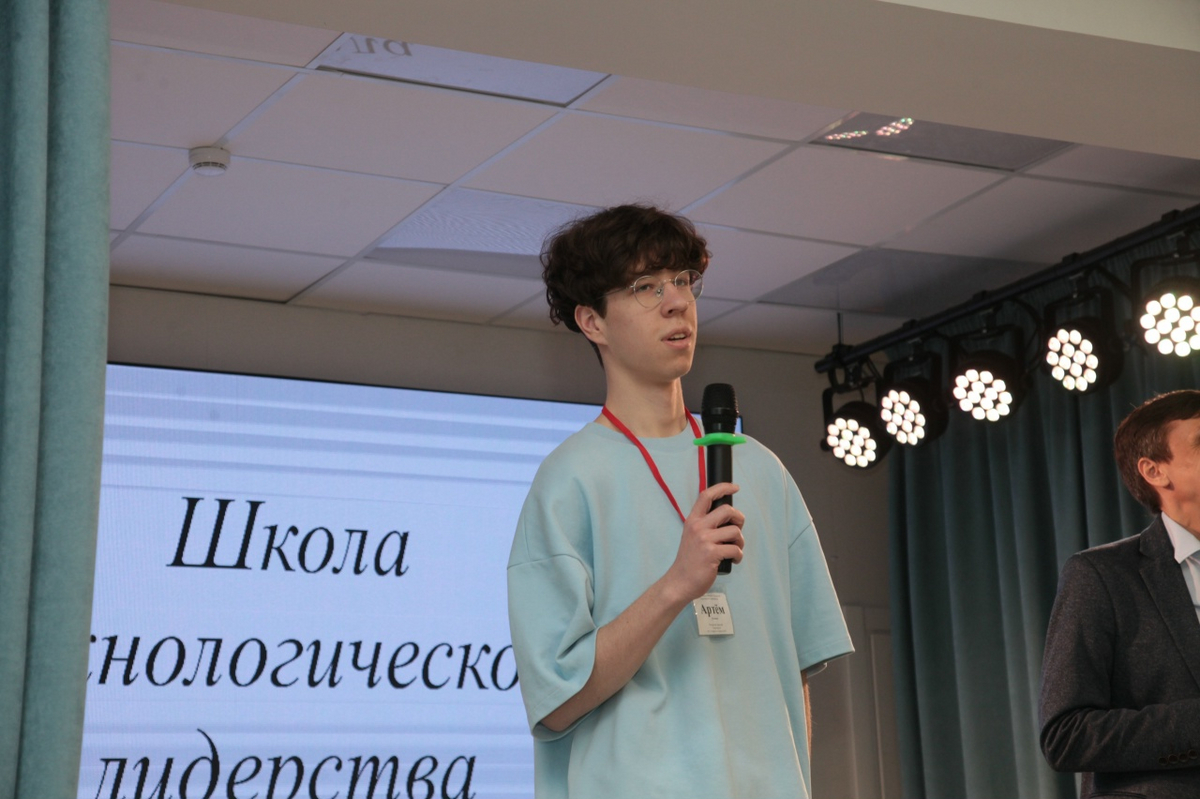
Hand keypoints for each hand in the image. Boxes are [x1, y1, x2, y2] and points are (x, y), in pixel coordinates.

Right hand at [664, 482, 744, 602]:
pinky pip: (736, 549)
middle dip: (739, 518)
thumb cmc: (689, 561)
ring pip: (735, 531)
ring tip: (735, 549)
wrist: (679, 582)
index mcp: (692, 521)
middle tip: (738, 529)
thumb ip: (705, 526)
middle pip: (727, 510)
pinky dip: (739, 555)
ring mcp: (705, 540)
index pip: (706, 495)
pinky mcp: (712, 553)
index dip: (723, 488)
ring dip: (740, 541)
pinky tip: (733, 560)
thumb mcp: (691, 536)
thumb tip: (728, 519)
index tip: (735, 487)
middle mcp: (698, 527)